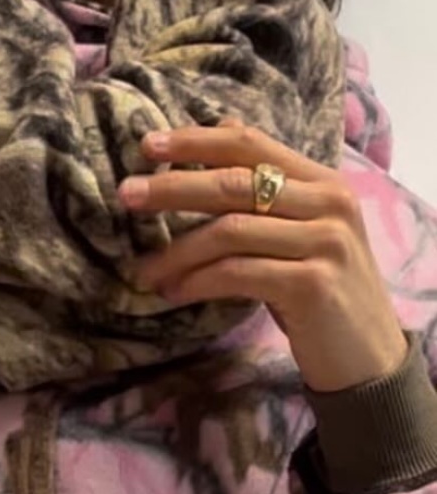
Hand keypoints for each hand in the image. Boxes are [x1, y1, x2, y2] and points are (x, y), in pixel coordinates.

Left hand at [120, 122, 408, 393]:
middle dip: (173, 188)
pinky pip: (238, 274)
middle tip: (126, 195)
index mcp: (323, 182)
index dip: (197, 141)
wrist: (366, 356)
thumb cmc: (322, 293)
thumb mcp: (301, 234)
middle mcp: (329, 204)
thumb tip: (212, 138)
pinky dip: (197, 281)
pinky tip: (172, 291)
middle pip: (235, 182)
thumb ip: (267, 193)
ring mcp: (324, 242)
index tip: (148, 145)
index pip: (251, 145)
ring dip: (177, 250)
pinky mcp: (312, 284)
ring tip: (142, 269)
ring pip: (230, 230)